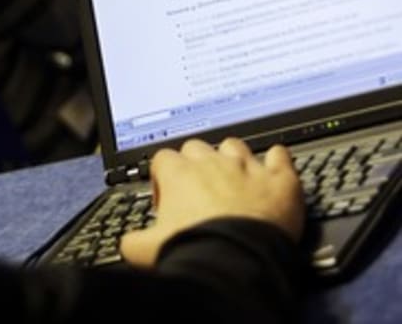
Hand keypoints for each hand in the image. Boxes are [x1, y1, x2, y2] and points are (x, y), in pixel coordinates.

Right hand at [120, 138, 303, 266]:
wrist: (238, 264)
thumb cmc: (195, 252)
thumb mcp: (144, 249)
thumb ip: (133, 239)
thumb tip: (129, 244)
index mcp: (178, 174)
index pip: (163, 158)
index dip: (163, 178)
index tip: (167, 200)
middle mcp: (212, 163)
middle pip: (197, 147)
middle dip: (194, 164)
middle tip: (197, 191)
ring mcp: (247, 169)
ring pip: (234, 145)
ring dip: (230, 157)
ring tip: (231, 177)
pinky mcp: (278, 182)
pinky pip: (280, 156)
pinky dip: (277, 158)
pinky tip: (275, 162)